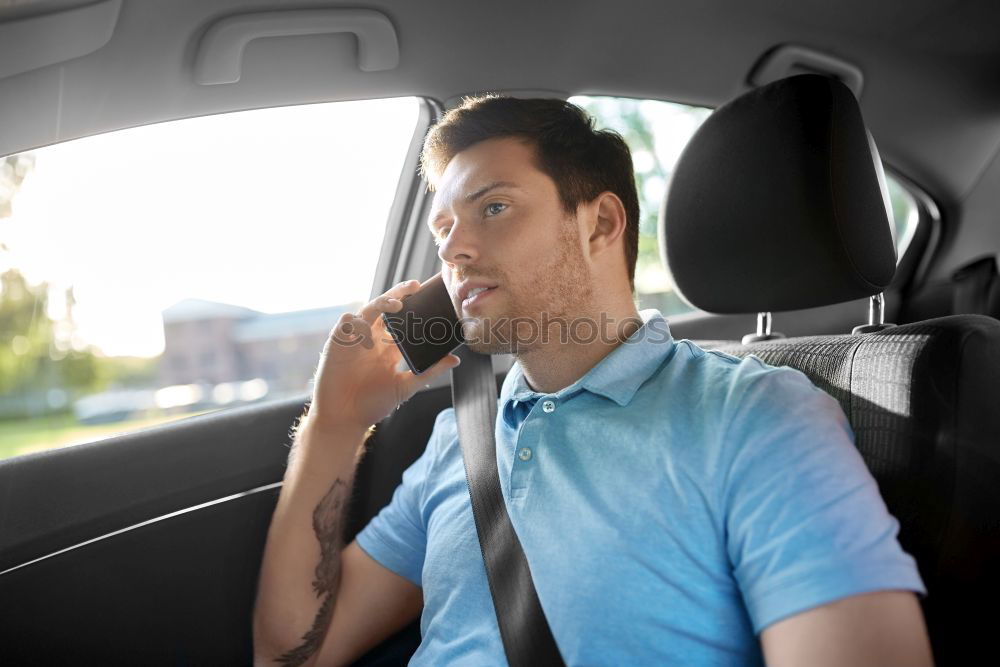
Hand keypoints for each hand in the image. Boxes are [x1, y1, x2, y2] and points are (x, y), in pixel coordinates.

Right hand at [307, 280, 460, 432]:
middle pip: (386, 309)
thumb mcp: (405, 387)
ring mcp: (354, 340)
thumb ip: (429, 372)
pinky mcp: (336, 344)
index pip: (404, 321)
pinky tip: (363, 324)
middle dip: (399, 295)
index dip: (415, 307)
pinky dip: (354, 321)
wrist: (344, 419)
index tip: (430, 295)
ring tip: (396, 303)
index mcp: (388, 347)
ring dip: (381, 303)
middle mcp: (372, 339)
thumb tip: (455, 359)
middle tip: (414, 286)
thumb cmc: (372, 404)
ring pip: (368, 311)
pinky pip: (344, 325)